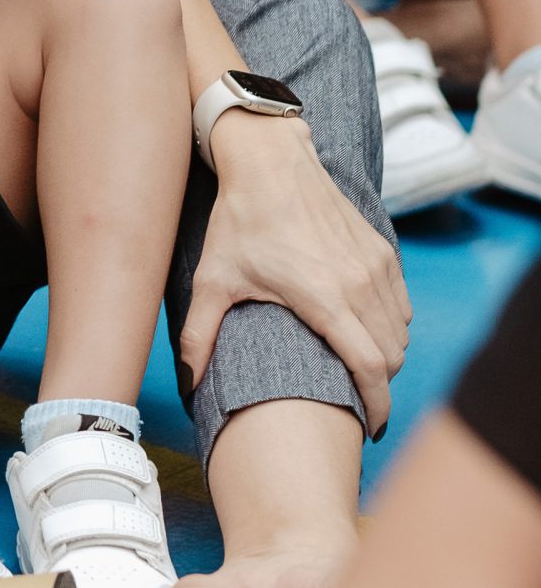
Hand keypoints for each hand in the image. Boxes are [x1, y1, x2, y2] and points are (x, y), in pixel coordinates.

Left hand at [181, 114, 411, 432]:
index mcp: (326, 299)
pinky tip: (364, 326)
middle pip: (392, 354)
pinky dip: (391, 323)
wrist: (270, 161)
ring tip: (357, 364)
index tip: (372, 426)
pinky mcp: (381, 248)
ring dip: (386, 353)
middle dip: (379, 382)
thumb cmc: (240, 220)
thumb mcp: (213, 280)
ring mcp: (375, 264)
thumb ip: (199, 337)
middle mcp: (360, 283)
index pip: (371, 367)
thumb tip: (186, 385)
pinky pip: (401, 302)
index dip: (378, 404)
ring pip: (400, 329)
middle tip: (354, 394)